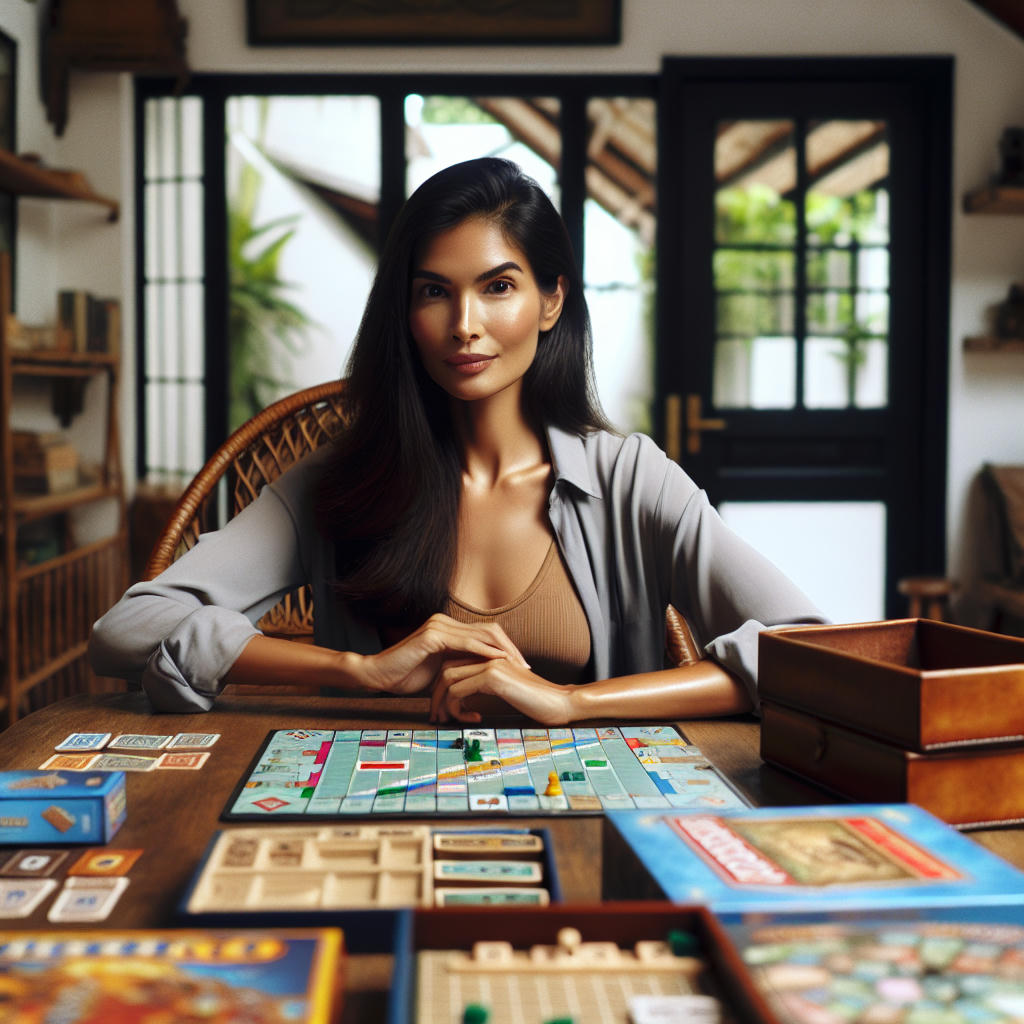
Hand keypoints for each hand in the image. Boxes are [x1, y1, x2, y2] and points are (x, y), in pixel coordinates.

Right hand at [363, 613, 528, 694]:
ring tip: (516, 665)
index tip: (520, 664)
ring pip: (482, 634)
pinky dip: (484, 651)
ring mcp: (439, 626)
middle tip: (525, 665)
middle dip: (510, 647)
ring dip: (502, 650)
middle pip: (490, 629)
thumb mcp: (440, 670)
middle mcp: (445, 621)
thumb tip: (482, 675)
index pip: (486, 632)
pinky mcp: (433, 636)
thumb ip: (460, 665)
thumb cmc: (406, 675)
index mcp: (448, 628)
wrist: (378, 675)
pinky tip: (497, 661)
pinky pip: (466, 642)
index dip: (506, 646)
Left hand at [430, 657, 575, 724]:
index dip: (442, 688)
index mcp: (490, 658)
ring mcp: (489, 664)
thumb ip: (487, 688)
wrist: (561, 703)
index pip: (454, 665)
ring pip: (447, 679)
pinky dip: (456, 708)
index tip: (441, 709)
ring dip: (442, 702)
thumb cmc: (538, 702)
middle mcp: (487, 657)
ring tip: (446, 720)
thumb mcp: (507, 691)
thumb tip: (465, 701)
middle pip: (445, 670)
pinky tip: (472, 718)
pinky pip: (458, 691)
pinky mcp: (492, 677)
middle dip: (435, 695)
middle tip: (436, 716)